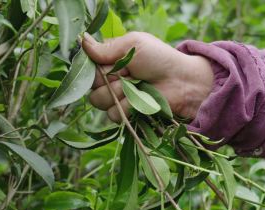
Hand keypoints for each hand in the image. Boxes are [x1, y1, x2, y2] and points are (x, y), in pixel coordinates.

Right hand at [81, 32, 213, 121]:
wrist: (181, 82)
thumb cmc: (160, 58)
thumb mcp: (133, 44)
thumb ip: (107, 47)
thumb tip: (83, 41)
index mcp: (109, 60)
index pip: (87, 67)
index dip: (97, 68)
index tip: (113, 64)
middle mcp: (110, 80)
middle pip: (91, 86)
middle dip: (109, 80)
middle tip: (129, 74)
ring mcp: (117, 98)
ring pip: (99, 101)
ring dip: (118, 93)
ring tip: (137, 86)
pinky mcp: (126, 114)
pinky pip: (113, 114)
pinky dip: (127, 107)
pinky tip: (140, 99)